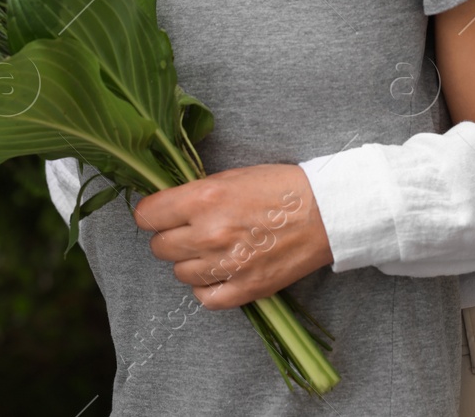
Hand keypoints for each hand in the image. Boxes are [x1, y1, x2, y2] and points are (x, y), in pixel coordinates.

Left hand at [131, 163, 333, 309]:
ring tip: (210, 249)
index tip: (159, 214)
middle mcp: (209, 233)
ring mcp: (227, 265)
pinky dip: (207, 287)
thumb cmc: (281, 187)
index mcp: (204, 198)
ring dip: (189, 262)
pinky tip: (218, 273)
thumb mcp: (232, 176)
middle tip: (188, 230)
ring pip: (179, 273)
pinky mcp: (246, 289)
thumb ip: (197, 193)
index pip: (148, 216)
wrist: (326, 212)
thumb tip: (168, 206)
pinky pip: (205, 298)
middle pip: (160, 247)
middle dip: (170, 237)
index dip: (151, 214)